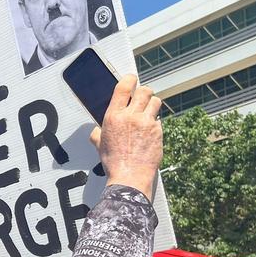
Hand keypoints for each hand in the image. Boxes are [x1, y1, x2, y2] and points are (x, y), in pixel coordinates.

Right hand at [88, 75, 162, 200]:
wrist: (129, 177)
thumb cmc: (114, 163)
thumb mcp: (99, 145)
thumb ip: (97, 133)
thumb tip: (95, 130)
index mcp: (113, 116)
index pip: (124, 87)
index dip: (130, 79)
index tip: (132, 79)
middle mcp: (131, 116)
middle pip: (144, 90)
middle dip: (144, 92)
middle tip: (142, 98)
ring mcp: (147, 123)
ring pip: (156, 101)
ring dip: (152, 104)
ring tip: (148, 113)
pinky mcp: (158, 131)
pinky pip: (159, 119)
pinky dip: (155, 123)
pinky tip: (149, 132)